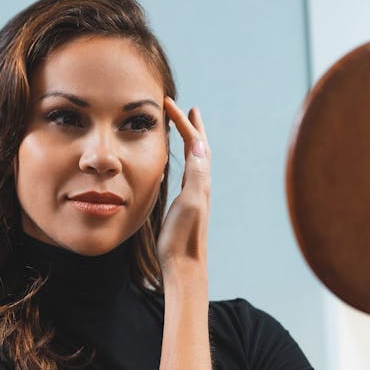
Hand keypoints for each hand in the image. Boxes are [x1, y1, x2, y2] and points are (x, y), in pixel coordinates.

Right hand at [156, 97, 210, 269]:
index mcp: (201, 181)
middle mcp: (201, 186)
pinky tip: (180, 167)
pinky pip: (189, 175)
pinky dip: (185, 162)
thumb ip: (195, 174)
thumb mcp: (190, 202)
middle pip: (200, 149)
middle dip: (193, 128)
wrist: (185, 266)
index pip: (193, 143)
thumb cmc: (184, 237)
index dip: (182, 122)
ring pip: (196, 161)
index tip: (168, 104)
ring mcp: (195, 197)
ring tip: (186, 131)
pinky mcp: (187, 207)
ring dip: (191, 143)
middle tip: (189, 110)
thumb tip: (198, 143)